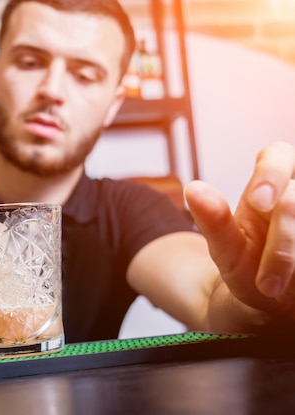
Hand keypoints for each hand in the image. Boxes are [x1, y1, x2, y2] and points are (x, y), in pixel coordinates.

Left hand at [185, 141, 294, 324]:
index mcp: (270, 184)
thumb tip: (193, 188)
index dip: (271, 174)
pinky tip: (294, 281)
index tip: (258, 202)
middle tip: (266, 281)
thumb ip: (213, 220)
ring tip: (271, 288)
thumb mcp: (226, 249)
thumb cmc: (248, 265)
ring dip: (292, 256)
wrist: (273, 298)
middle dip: (283, 239)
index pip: (277, 155)